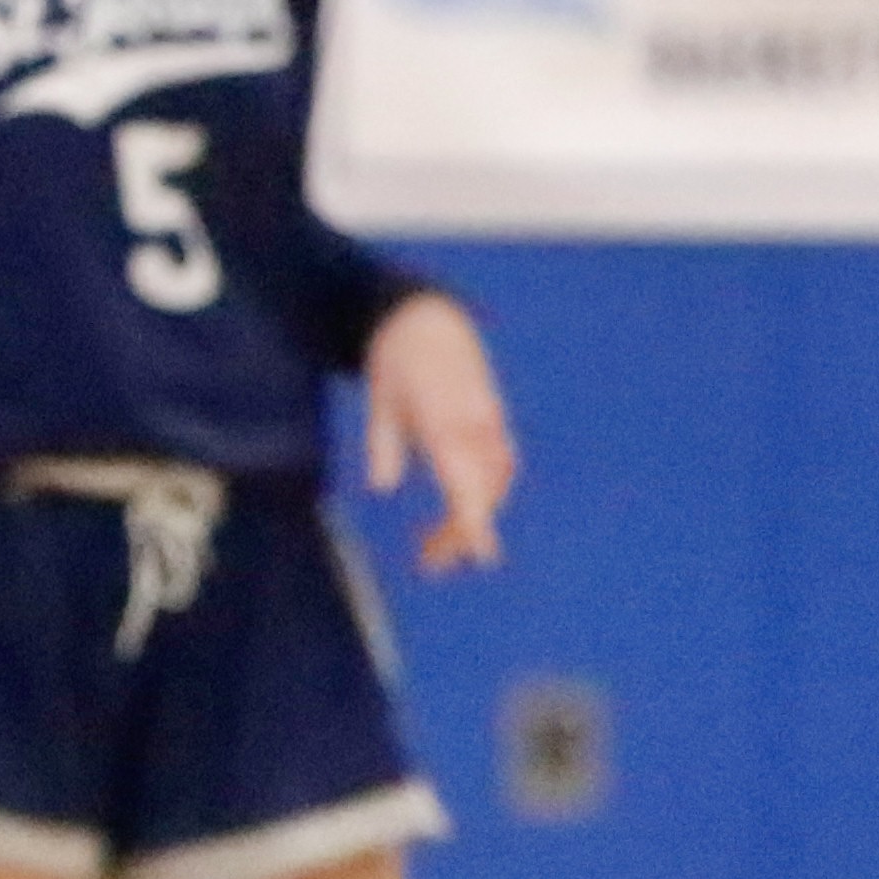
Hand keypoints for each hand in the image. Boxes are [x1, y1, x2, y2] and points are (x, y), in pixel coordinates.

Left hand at [364, 292, 517, 572]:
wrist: (429, 316)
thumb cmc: (397, 355)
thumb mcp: (379, 396)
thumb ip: (384, 441)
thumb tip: (382, 486)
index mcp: (447, 419)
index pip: (467, 481)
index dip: (475, 520)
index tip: (483, 555)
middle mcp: (478, 422)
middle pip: (484, 489)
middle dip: (463, 530)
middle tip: (430, 562)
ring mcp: (490, 419)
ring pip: (496, 479)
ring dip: (474, 513)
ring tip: (436, 542)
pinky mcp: (493, 417)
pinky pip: (499, 463)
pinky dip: (483, 491)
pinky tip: (458, 506)